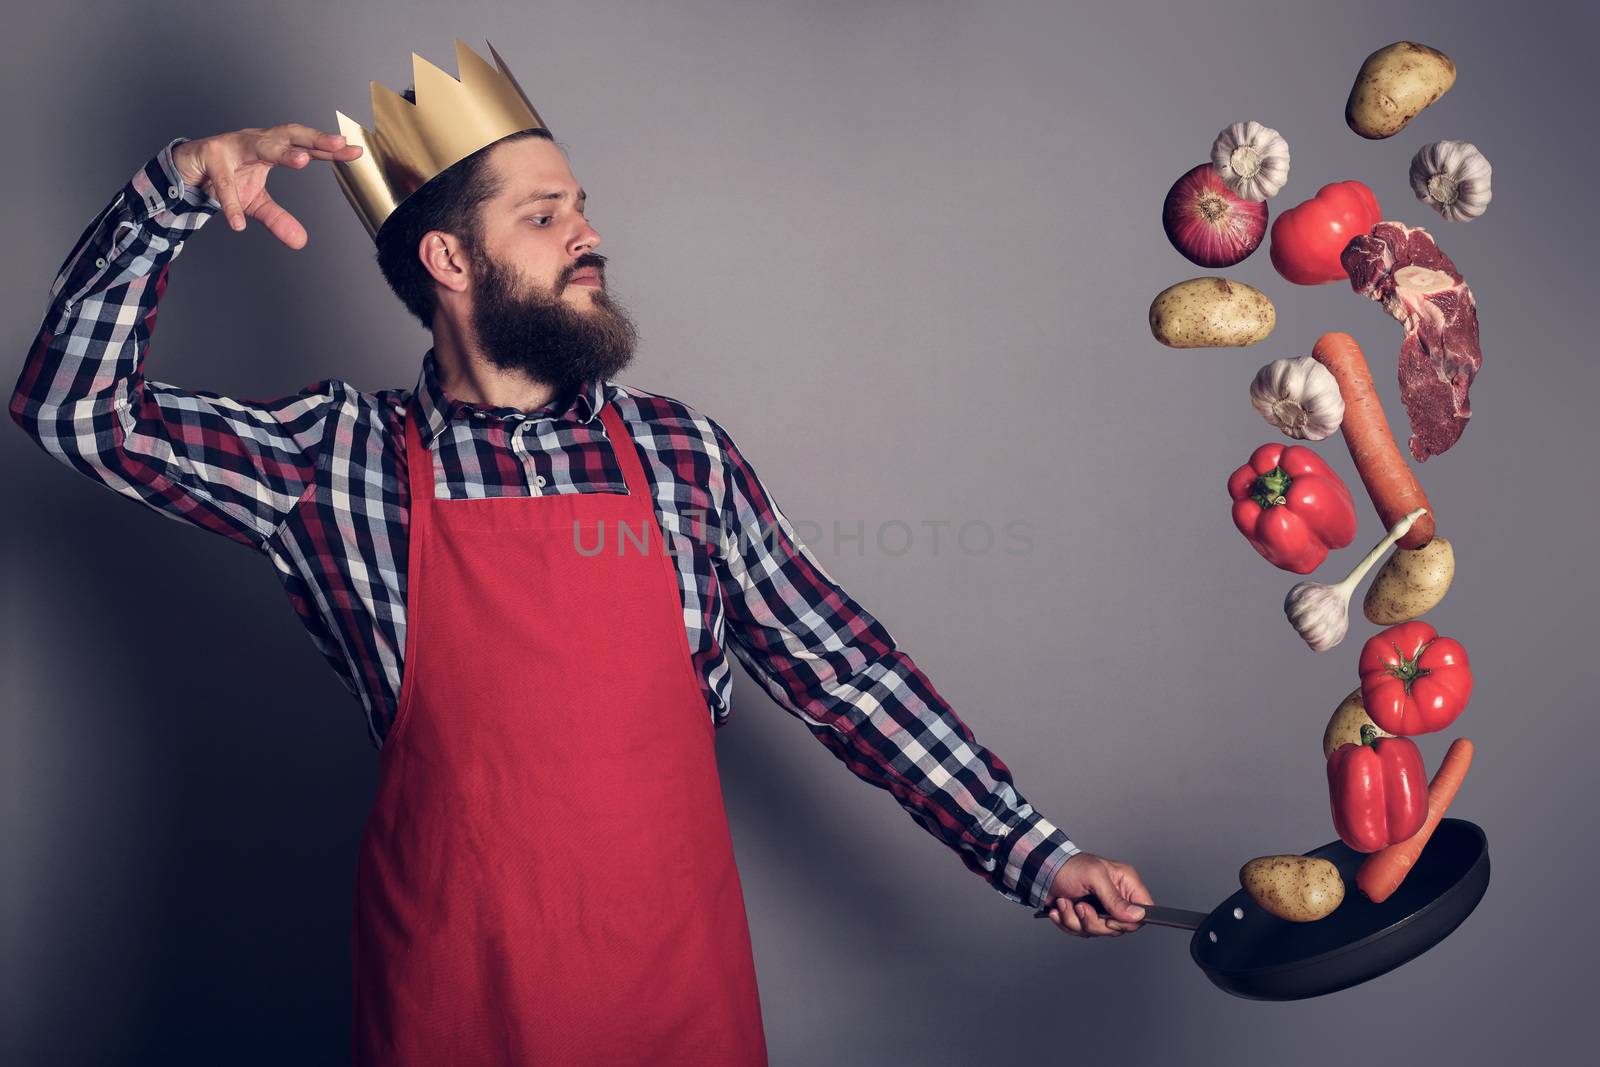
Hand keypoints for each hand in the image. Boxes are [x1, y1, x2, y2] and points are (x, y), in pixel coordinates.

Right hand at [171, 124, 363, 248]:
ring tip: (301, 162)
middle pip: (289, 134)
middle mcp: (256, 140)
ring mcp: (232, 144)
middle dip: (314, 138)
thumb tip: (301, 241)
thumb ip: (278, 219)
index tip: (356, 152)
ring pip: (260, 145)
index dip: (330, 148)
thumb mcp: (256, 203)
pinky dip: (230, 202)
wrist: (187, 170)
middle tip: (337, 143)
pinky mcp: (209, 155)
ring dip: (281, 152)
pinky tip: (237, 223)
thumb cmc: (227, 177)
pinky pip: (223, 181)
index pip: (306, 146)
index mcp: (272, 147)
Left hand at [1038, 852, 1151, 938]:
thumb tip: (1137, 915)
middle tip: (1081, 906)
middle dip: (1094, 922)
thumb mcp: (1095, 878)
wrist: (1042, 871)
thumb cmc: (1069, 866)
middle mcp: (1116, 898)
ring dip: (1075, 920)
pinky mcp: (1085, 918)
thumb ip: (1115, 899)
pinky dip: (1066, 921)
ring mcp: (1101, 910)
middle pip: (1118, 928)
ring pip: (1097, 932)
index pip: (1142, 911)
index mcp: (1125, 884)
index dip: (1128, 922)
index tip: (1109, 919)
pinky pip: (1081, 932)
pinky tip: (1060, 907)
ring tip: (1065, 902)